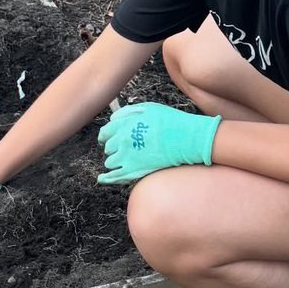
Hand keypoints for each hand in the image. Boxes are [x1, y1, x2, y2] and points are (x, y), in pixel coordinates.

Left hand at [97, 102, 220, 184]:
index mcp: (124, 125)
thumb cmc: (171, 122)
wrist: (187, 139)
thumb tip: (113, 118)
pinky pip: (114, 177)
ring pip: (110, 162)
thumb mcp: (149, 108)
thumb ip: (128, 112)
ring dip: (115, 161)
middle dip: (113, 148)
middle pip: (108, 147)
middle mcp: (122, 140)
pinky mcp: (134, 171)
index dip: (106, 136)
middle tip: (123, 149)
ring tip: (125, 160)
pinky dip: (107, 178)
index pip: (106, 132)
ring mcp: (127, 157)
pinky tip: (102, 179)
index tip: (107, 139)